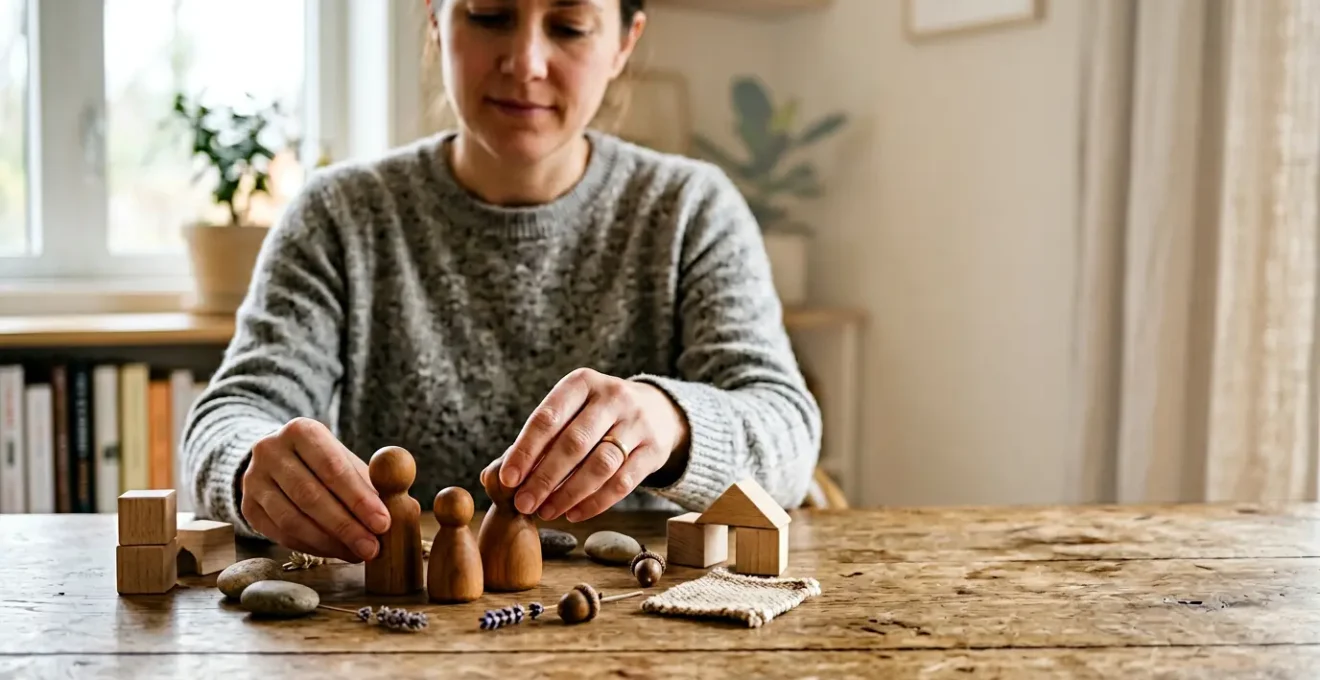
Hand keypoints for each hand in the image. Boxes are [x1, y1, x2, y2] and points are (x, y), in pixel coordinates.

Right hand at [241, 417, 390, 561]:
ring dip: (330, 542)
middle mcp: (269, 451)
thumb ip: (371, 480)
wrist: (277, 459)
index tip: (383, 522)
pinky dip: (312, 547)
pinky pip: (281, 534)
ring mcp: (253, 480)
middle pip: (310, 495)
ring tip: (358, 554)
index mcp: (300, 430)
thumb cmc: (324, 461)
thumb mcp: (346, 459)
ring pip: (292, 519)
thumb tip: (402, 510)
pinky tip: (337, 552)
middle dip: (346, 526)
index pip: (332, 467)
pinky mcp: (248, 507)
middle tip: (373, 547)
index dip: (358, 498)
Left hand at [493, 368, 689, 522]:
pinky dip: (595, 502)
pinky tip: (574, 513)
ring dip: (569, 494)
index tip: (507, 479)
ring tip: (547, 511)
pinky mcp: (654, 450)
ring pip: (600, 465)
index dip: (525, 450)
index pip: (548, 418)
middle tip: (524, 504)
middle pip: (574, 443)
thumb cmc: (595, 417)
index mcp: (582, 382)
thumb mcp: (568, 413)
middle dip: (545, 478)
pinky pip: (623, 483)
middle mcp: (613, 397)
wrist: (656, 411)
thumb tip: (491, 478)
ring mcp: (638, 422)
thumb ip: (534, 442)